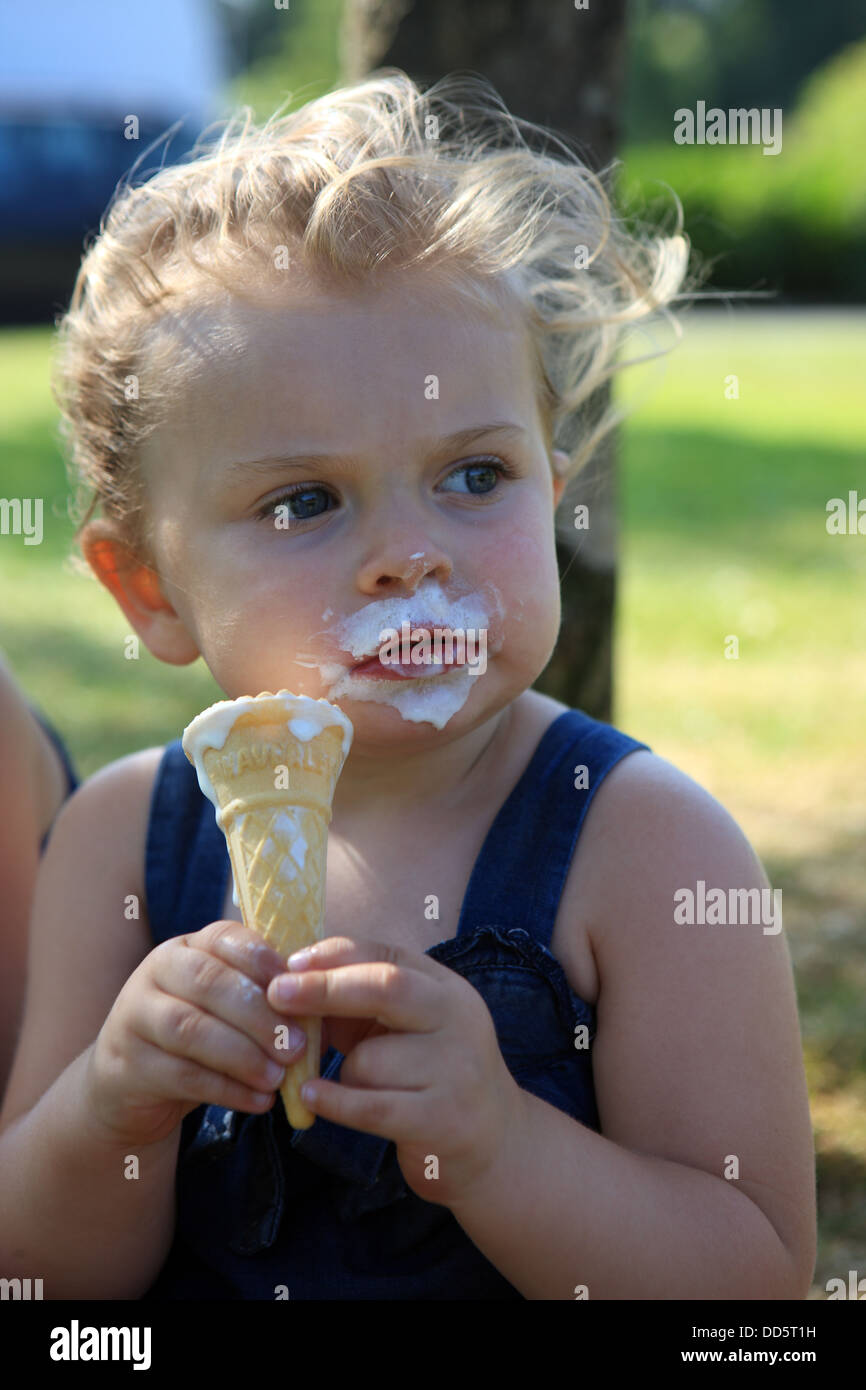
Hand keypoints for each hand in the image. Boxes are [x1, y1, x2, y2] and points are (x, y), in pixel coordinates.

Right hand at [85, 922, 307, 1146]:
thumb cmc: (200, 1035)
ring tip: (278, 1078)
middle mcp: (158, 971)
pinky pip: (181, 1075)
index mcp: (189, 946)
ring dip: (243, 1055)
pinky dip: (226, 1090)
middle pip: (209, 983)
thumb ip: (268, 999)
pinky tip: (258, 1101)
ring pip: (191, 1029)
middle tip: (297, 1047)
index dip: (264, 962)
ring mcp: (136, 1016)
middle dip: (259, 1015)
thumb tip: (323, 1009)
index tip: (299, 989)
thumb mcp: (230, 1007)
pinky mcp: (127, 1064)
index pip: (226, 938)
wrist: (131, 1084)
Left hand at [267, 936, 523, 1206]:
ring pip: (368, 1058)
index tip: (288, 964)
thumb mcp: (404, 1027)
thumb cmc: (430, 1074)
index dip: (333, 957)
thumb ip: (358, 1004)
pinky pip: (371, 1106)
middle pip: (386, 986)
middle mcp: (457, 1018)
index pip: (385, 955)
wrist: (496, 1142)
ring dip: (342, 1073)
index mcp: (445, 987)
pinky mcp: (443, 1118)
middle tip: (276, 994)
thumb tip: (289, 986)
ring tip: (356, 1087)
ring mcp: (456, 1068)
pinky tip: (311, 1098)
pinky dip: (334, 1102)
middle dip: (325, 987)